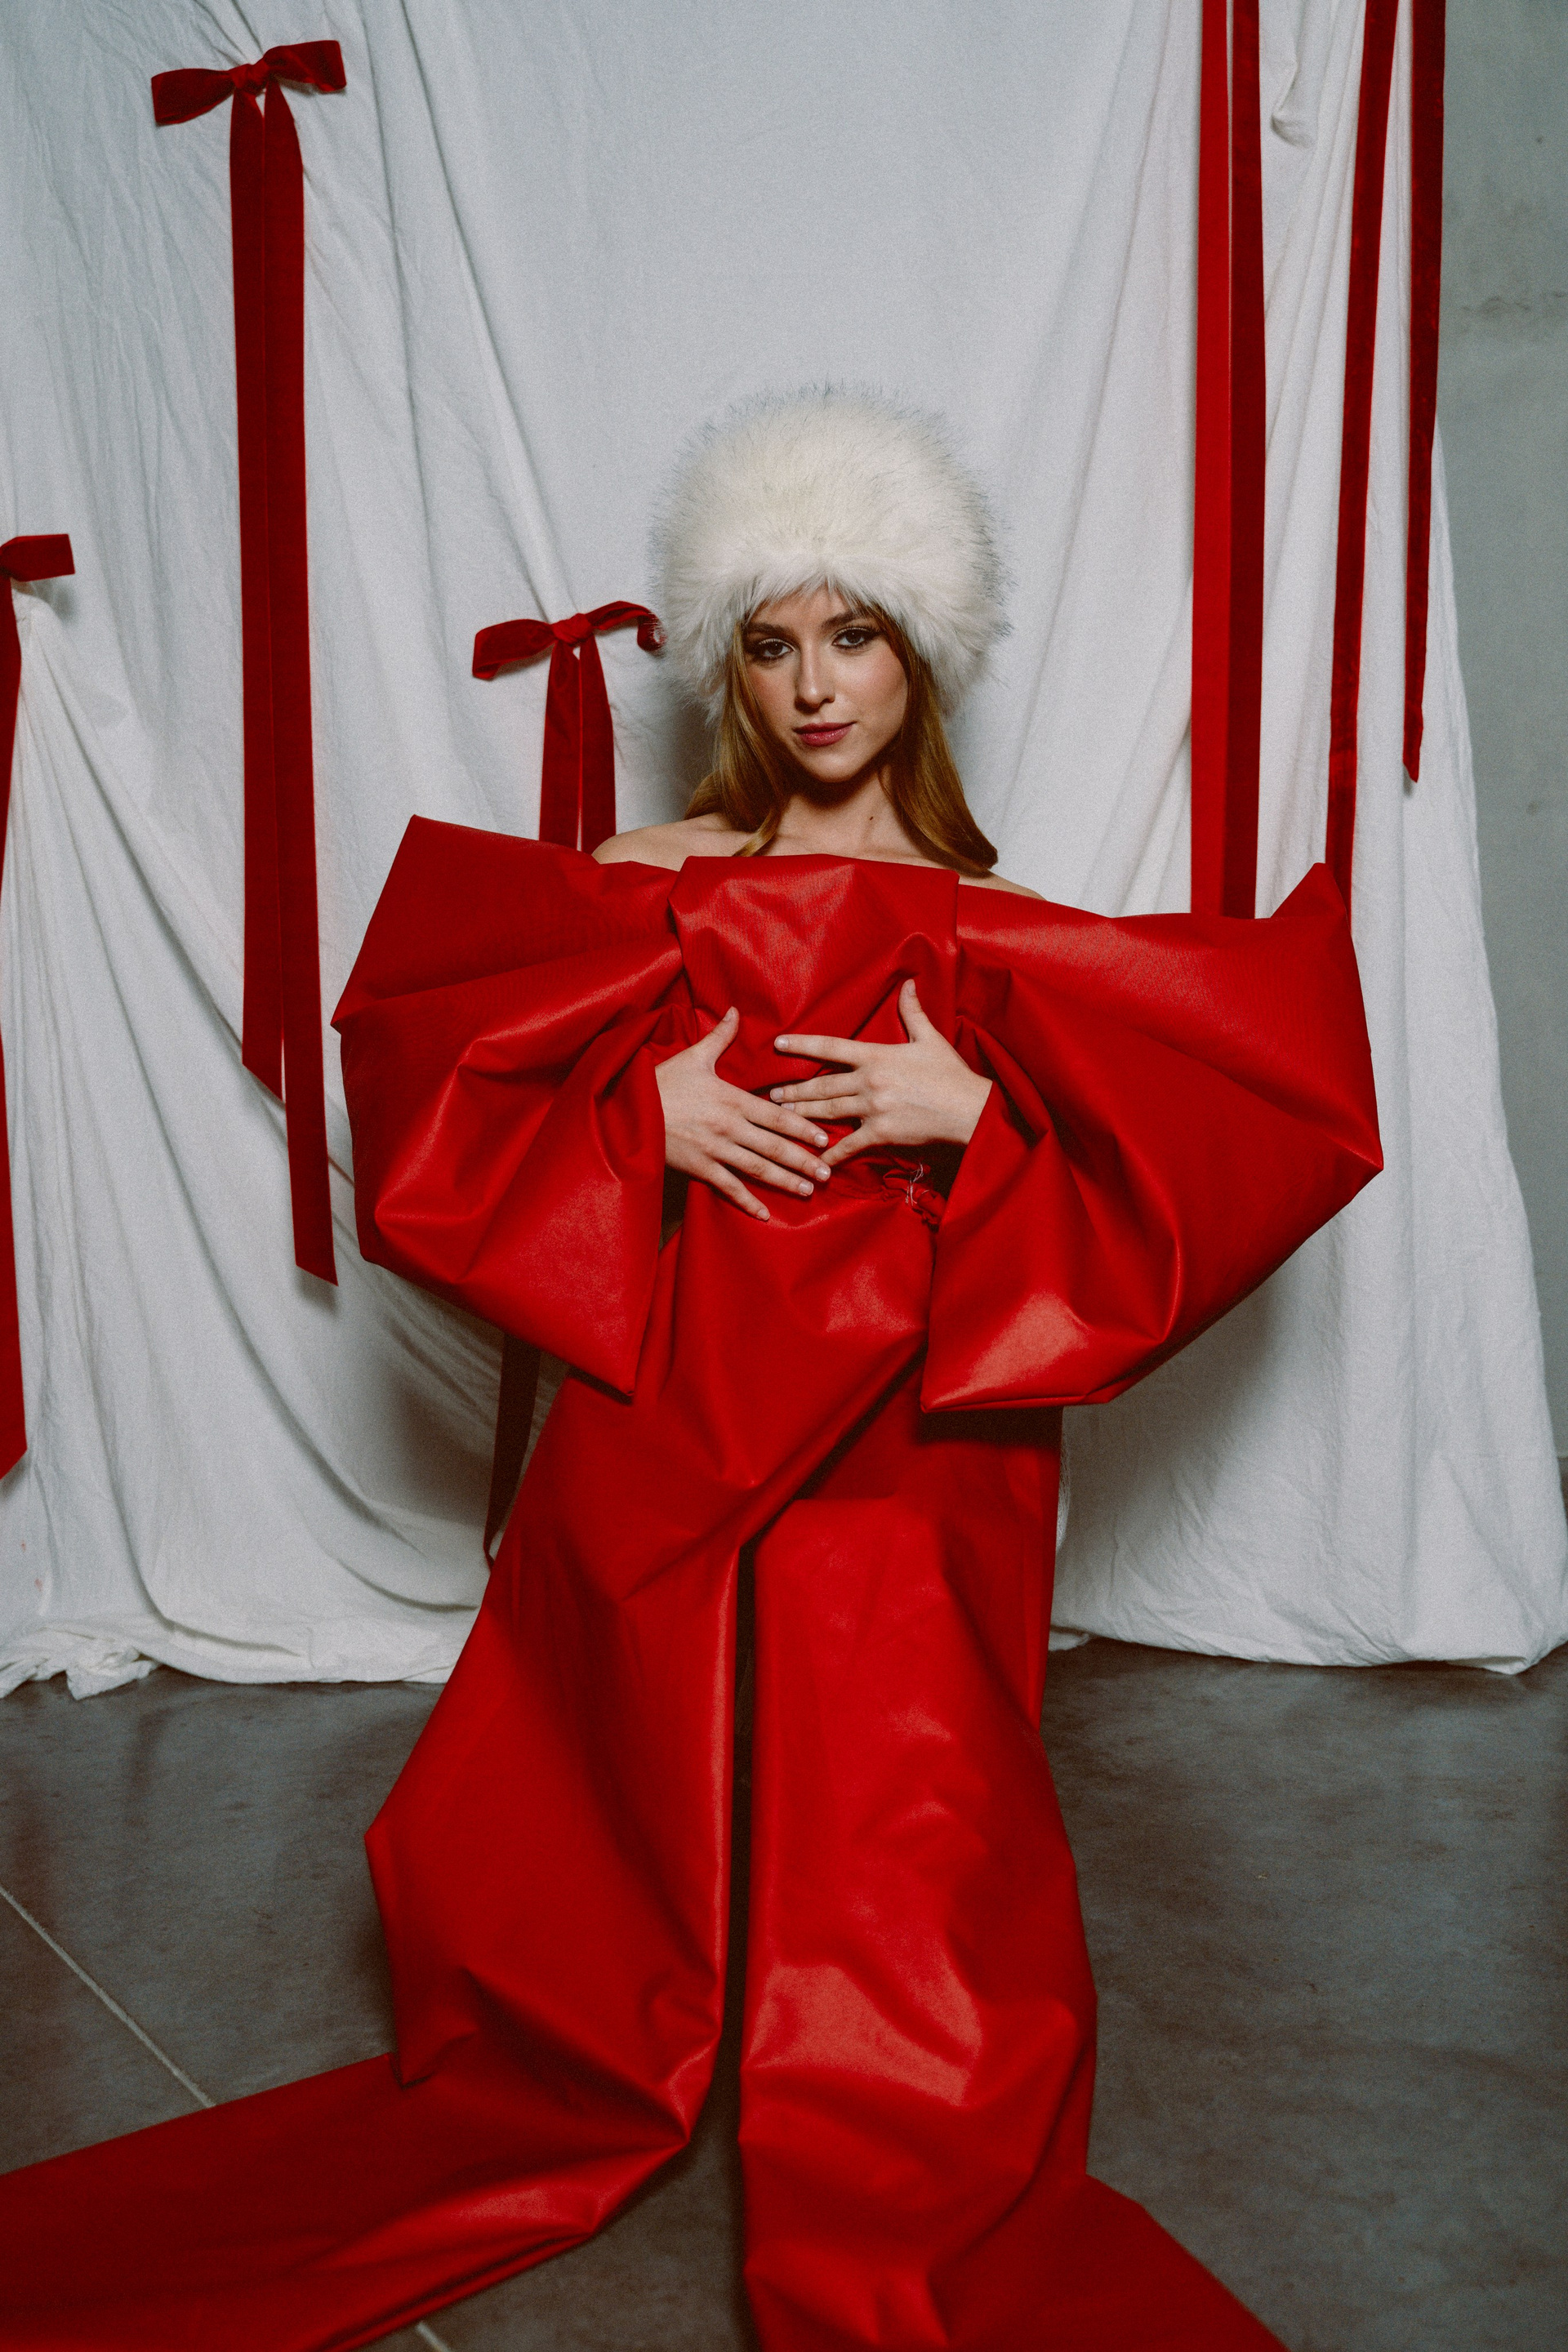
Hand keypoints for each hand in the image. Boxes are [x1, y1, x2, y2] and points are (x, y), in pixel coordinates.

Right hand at [656, 1007, 833, 1221]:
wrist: (626, 1109)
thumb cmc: (661, 1081)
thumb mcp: (693, 1056)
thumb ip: (720, 1037)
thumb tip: (735, 1011)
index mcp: (732, 1099)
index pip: (776, 1116)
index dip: (802, 1128)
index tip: (824, 1139)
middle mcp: (728, 1127)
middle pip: (774, 1146)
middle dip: (803, 1161)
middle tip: (828, 1173)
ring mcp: (714, 1150)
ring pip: (757, 1169)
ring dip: (784, 1181)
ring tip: (807, 1191)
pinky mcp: (698, 1167)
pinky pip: (727, 1187)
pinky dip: (746, 1201)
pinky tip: (765, 1214)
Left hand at [769, 980, 991, 1165]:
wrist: (969, 1109)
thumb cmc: (950, 1074)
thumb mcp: (930, 1039)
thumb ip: (912, 1012)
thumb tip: (909, 983)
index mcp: (877, 1056)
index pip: (831, 1047)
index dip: (803, 1045)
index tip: (778, 1044)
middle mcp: (869, 1082)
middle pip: (822, 1084)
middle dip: (795, 1089)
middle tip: (772, 1094)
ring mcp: (873, 1109)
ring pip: (829, 1111)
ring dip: (803, 1114)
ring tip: (783, 1115)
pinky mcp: (881, 1134)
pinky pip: (849, 1145)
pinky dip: (830, 1154)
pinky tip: (815, 1159)